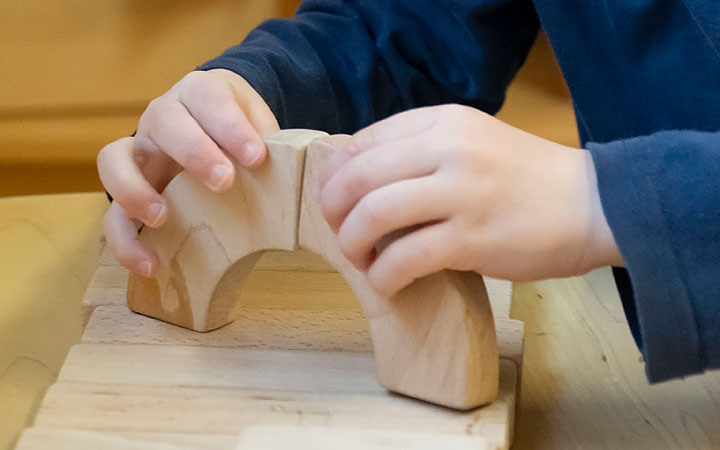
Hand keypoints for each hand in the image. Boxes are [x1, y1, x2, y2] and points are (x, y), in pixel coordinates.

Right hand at [98, 69, 278, 275]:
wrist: (216, 133)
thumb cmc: (242, 132)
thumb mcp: (261, 126)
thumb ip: (275, 143)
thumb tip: (307, 171)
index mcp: (199, 93)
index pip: (209, 100)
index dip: (230, 126)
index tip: (257, 155)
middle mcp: (162, 117)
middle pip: (163, 122)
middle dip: (193, 151)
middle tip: (224, 182)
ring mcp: (139, 153)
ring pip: (114, 161)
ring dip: (134, 190)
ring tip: (162, 217)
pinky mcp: (128, 191)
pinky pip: (111, 214)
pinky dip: (126, 240)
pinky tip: (152, 264)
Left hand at [317, 104, 621, 296]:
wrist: (594, 204)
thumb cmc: (528, 178)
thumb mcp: (473, 141)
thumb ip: (423, 152)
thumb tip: (361, 181)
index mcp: (443, 120)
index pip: (363, 141)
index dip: (336, 175)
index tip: (332, 200)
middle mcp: (448, 148)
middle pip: (358, 178)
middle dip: (333, 211)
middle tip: (339, 233)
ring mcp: (460, 192)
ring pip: (373, 216)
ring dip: (352, 244)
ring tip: (362, 259)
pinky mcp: (472, 238)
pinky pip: (404, 258)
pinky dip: (383, 275)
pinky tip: (388, 282)